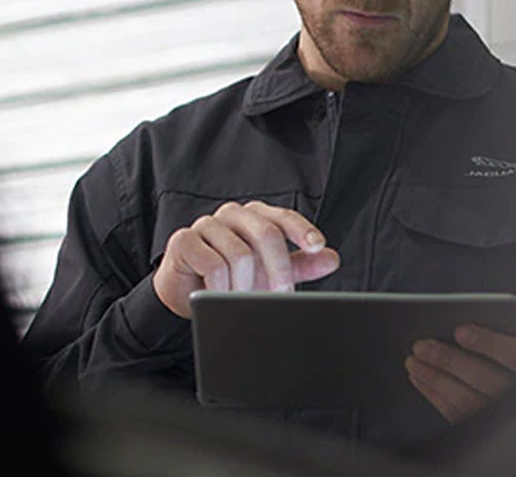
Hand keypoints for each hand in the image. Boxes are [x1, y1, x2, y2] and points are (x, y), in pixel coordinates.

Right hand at [152, 201, 340, 318]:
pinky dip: (221, 287)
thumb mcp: (268, 273)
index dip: (302, 230)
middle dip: (278, 268)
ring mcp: (206, 224)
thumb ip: (299, 264)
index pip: (282, 217)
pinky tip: (219, 294)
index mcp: (254, 217)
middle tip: (282, 294)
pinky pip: (213, 264)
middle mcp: (232, 215)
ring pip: (239, 254)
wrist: (186, 291)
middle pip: (265, 233)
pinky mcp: (184, 240)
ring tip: (242, 300)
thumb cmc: (229, 277)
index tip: (317, 247)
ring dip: (245, 286)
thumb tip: (331, 259)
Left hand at [404, 323, 515, 423]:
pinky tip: (419, 379)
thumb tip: (501, 323)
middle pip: (483, 378)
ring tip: (413, 360)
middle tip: (421, 345)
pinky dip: (433, 396)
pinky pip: (456, 416)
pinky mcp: (485, 429)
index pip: (515, 355)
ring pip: (465, 400)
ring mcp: (504, 416)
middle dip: (448, 361)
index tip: (459, 330)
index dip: (487, 342)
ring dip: (434, 379)